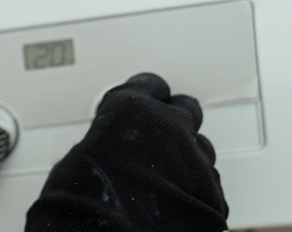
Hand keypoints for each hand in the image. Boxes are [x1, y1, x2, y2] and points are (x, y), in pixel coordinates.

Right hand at [25, 72, 227, 231]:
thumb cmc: (84, 204)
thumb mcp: (79, 158)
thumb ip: (105, 143)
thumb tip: (105, 151)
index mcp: (133, 110)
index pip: (152, 86)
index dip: (147, 98)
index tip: (145, 105)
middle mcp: (170, 128)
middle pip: (186, 109)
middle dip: (174, 122)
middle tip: (159, 140)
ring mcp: (195, 161)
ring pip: (200, 149)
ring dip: (186, 161)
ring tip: (165, 183)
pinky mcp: (212, 194)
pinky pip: (208, 186)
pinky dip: (194, 193)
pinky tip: (175, 206)